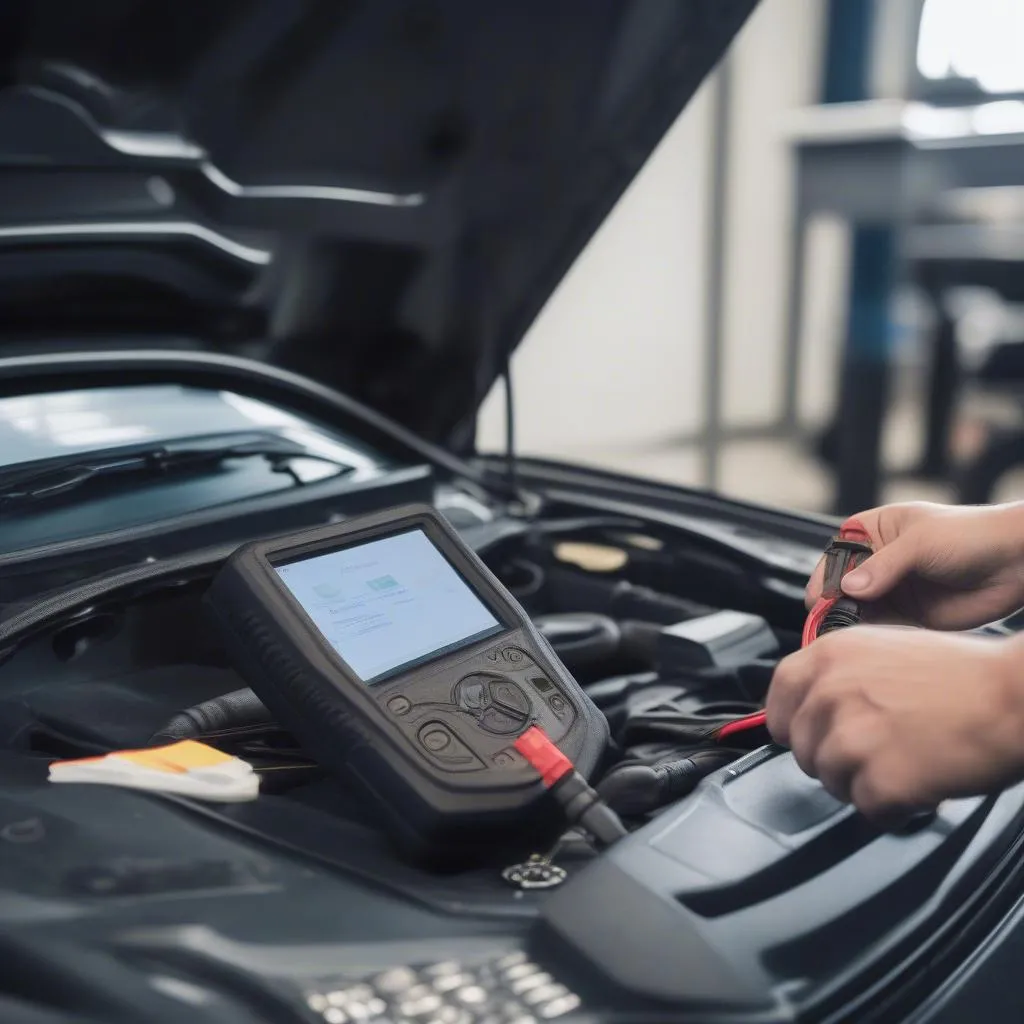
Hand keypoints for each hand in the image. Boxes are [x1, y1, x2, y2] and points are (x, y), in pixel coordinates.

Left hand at [766, 626, 1023, 823]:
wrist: (1015, 697)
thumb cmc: (966, 676)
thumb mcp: (885, 650)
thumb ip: (840, 675)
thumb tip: (812, 706)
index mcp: (830, 655)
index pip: (777, 698)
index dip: (791, 724)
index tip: (806, 736)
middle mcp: (831, 692)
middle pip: (801, 748)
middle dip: (835, 758)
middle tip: (880, 752)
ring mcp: (852, 736)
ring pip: (830, 782)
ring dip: (864, 784)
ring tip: (906, 763)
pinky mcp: (879, 779)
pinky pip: (866, 809)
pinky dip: (893, 808)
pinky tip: (921, 783)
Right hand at [807, 501, 1023, 630]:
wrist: (1016, 563)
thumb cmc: (973, 535)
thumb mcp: (921, 542)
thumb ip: (882, 566)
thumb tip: (848, 588)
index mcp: (872, 532)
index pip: (835, 555)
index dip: (826, 576)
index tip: (822, 597)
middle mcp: (877, 561)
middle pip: (840, 585)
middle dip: (835, 603)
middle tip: (834, 620)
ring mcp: (891, 590)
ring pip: (855, 609)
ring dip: (851, 622)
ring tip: (849, 633)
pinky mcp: (907, 616)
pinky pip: (879, 628)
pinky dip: (871, 635)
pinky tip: (869, 639)